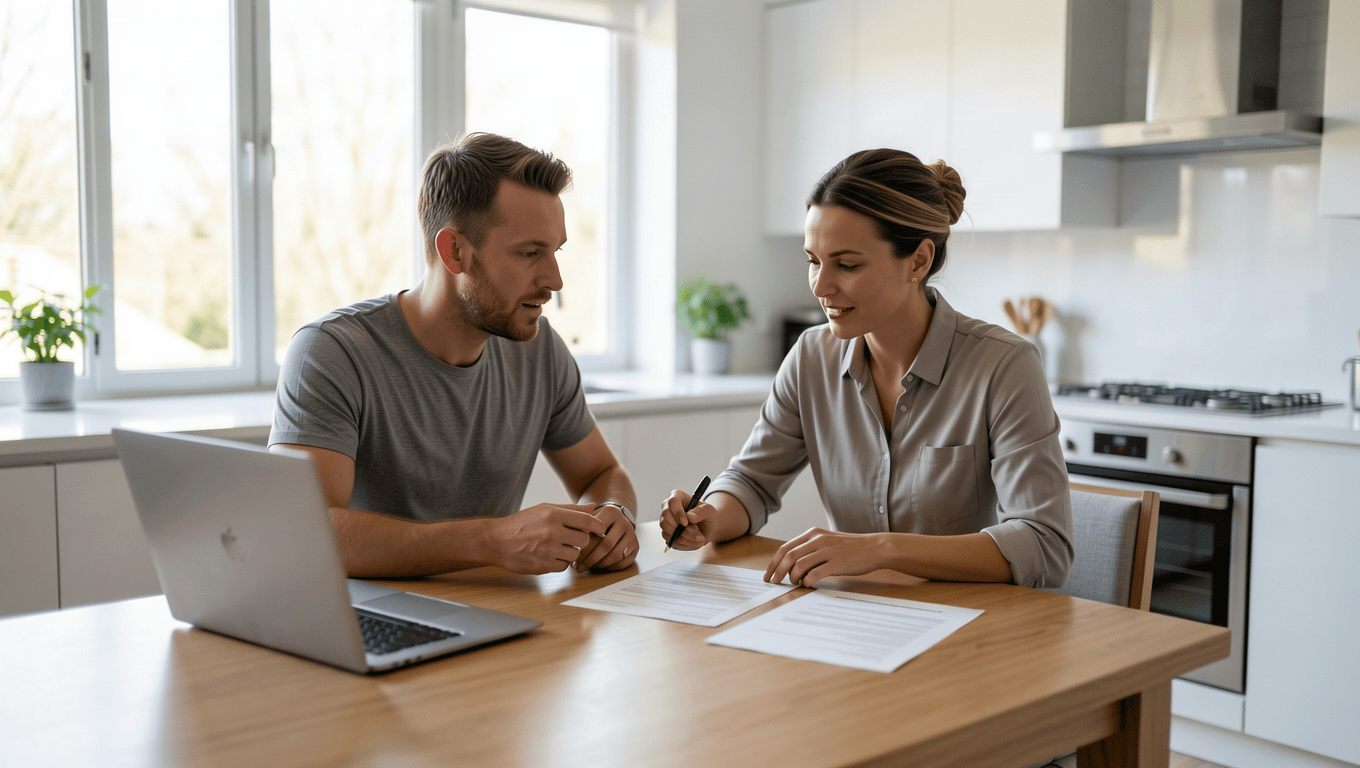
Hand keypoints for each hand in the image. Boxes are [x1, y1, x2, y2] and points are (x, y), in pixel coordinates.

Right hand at [488, 503, 608, 573]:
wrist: (497, 540)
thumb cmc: (521, 523)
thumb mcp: (544, 509)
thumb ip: (570, 509)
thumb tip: (593, 506)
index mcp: (553, 515)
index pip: (586, 520)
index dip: (597, 525)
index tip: (600, 529)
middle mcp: (552, 531)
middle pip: (584, 540)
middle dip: (581, 540)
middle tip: (571, 538)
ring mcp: (548, 550)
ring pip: (575, 555)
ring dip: (570, 552)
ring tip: (557, 546)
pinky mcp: (543, 565)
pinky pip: (563, 566)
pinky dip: (560, 562)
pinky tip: (549, 555)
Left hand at [575, 503, 638, 571]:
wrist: (616, 518)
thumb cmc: (597, 520)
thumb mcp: (588, 516)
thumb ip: (579, 523)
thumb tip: (572, 538)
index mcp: (611, 512)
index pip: (597, 531)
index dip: (585, 546)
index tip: (574, 555)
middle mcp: (624, 522)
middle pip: (607, 546)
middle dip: (591, 559)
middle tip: (578, 566)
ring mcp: (632, 535)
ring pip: (616, 555)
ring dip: (600, 565)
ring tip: (588, 566)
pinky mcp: (636, 546)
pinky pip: (624, 562)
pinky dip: (611, 567)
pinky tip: (600, 566)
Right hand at [658, 488, 718, 550]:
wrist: (706, 528)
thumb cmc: (707, 515)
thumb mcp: (709, 511)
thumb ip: (701, 512)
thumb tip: (689, 517)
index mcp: (678, 496)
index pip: (672, 502)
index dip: (677, 513)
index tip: (686, 523)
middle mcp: (668, 508)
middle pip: (666, 517)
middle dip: (682, 530)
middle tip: (698, 536)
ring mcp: (666, 521)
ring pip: (666, 530)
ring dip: (684, 538)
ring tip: (699, 539)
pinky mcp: (667, 534)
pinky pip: (670, 541)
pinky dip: (683, 544)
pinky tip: (693, 542)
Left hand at [764, 529, 888, 587]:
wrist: (875, 548)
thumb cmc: (850, 548)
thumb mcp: (827, 542)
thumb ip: (810, 550)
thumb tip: (791, 568)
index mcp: (813, 534)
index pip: (785, 548)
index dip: (773, 562)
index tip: (767, 575)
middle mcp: (818, 540)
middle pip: (789, 556)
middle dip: (777, 571)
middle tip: (773, 583)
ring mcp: (828, 551)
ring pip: (799, 565)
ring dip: (793, 577)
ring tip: (795, 583)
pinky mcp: (837, 563)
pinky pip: (815, 574)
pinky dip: (807, 581)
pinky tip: (808, 584)